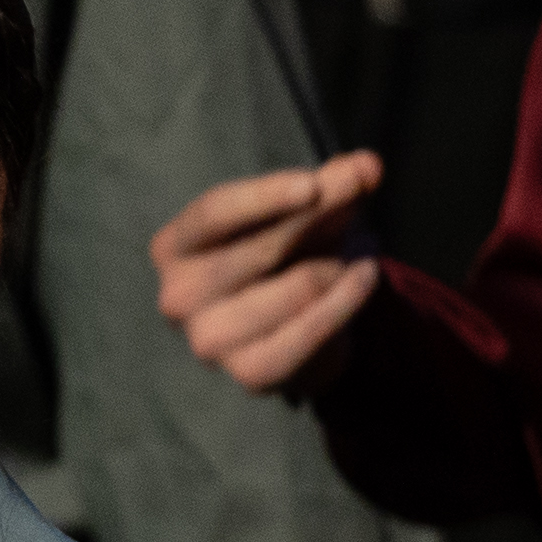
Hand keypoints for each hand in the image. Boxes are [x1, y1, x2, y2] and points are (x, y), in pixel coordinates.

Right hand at [151, 153, 385, 395]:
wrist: (291, 330)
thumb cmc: (283, 255)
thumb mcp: (301, 211)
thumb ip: (331, 184)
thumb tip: (367, 166)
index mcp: (174, 247)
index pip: (214, 213)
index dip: (264, 196)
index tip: (314, 184)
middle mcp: (178, 297)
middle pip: (260, 248)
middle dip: (318, 215)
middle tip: (361, 188)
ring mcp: (209, 341)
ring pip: (295, 289)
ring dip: (339, 264)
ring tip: (362, 250)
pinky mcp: (248, 374)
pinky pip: (310, 333)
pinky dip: (345, 301)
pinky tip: (365, 275)